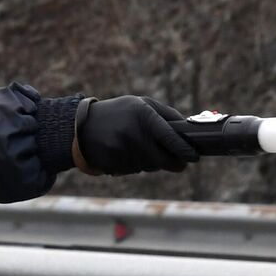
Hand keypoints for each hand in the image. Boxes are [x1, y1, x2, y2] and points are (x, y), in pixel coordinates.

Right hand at [74, 96, 199, 174]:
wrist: (81, 126)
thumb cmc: (119, 113)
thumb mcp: (141, 104)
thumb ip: (166, 115)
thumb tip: (190, 130)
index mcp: (143, 115)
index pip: (171, 138)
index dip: (185, 151)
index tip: (194, 157)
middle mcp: (133, 133)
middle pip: (163, 159)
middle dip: (176, 163)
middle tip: (181, 164)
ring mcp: (121, 150)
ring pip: (149, 166)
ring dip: (154, 163)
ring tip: (147, 152)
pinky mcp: (113, 163)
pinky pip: (134, 170)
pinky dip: (137, 166)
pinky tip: (129, 155)